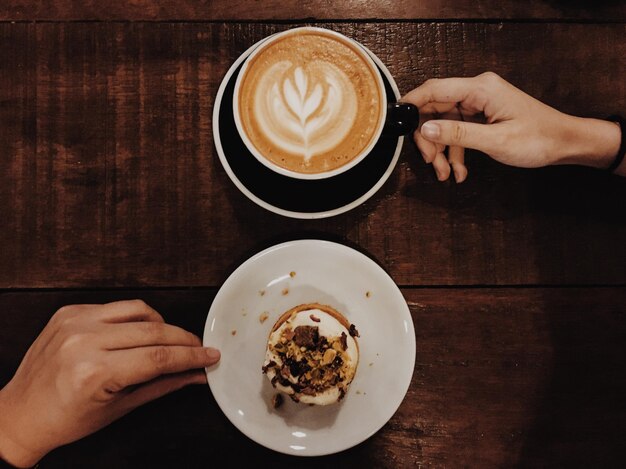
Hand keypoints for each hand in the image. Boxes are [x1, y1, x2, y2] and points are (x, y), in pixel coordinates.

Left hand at [0, 300, 219, 467]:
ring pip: (139, 310)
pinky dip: (134, 319)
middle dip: (184, 339)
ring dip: (161, 324)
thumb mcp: (119, 408)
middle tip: (199, 348)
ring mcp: (74, 322)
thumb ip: (162, 386)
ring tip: (168, 341)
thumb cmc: (64, 419)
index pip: (159, 357)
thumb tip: (195, 375)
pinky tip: (137, 334)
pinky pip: (116, 307)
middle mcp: (82, 341)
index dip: (190, 356)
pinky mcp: (69, 311)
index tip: (209, 355)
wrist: (20, 414)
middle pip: (153, 330)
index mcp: (94, 372)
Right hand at [402, 72, 621, 181]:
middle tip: (431, 162)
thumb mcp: (495, 140)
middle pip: (436, 110)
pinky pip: (457, 132)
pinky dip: (455, 152)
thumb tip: (425, 130)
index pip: (435, 89)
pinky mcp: (481, 116)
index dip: (412, 103)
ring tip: (445, 174)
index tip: (396, 119)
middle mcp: (477, 92)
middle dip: (429, 139)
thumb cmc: (538, 139)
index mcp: (480, 89)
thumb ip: (458, 134)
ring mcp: (478, 104)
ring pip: (444, 125)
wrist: (564, 144)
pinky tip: (458, 171)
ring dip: (442, 151)